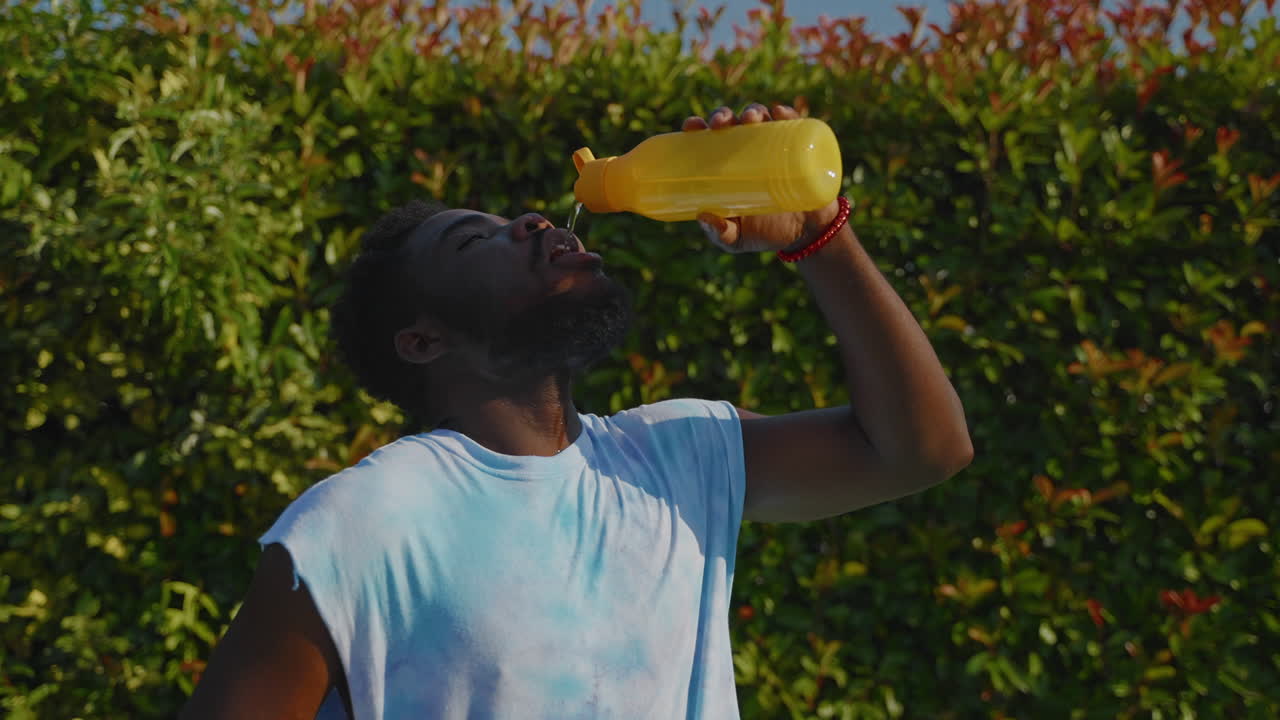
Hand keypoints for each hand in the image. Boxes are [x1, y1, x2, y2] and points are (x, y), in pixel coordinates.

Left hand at [681, 103, 841, 254]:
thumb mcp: (736, 238)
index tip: (692, 126)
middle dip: (722, 114)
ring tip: (750, 119)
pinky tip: (778, 112)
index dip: (697, 126)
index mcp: (726, 164)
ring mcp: (775, 146)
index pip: (707, 137)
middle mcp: (748, 150)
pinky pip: (795, 123)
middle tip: (721, 124)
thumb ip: (719, 233)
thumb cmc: (765, 232)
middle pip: (731, 122)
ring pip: (760, 118)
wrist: (805, 235)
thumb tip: (703, 216)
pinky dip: (787, 113)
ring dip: (752, 111)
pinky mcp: (801, 148)